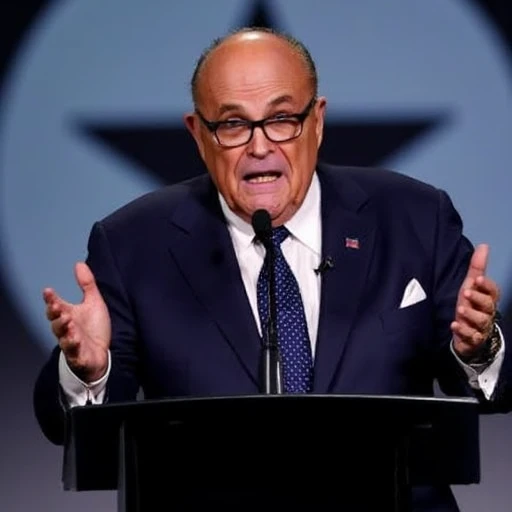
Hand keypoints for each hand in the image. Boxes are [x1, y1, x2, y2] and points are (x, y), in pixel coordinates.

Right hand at [43, 262, 110, 381]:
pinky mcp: (78, 356)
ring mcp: (71, 343)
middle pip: (55, 321)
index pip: (55, 306)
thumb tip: (79, 263)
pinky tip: (76, 340)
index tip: (48, 291)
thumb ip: (87, 284)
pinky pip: (73, 352)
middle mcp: (66, 329)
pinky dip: (73, 347)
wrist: (101, 354)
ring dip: (64, 329)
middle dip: (55, 314)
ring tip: (68, 321)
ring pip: (62, 337)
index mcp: (68, 315)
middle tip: (57, 307)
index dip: (51, 299)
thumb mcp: (93, 303)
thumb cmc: (94, 328)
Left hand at [451, 244, 499, 358]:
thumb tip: (484, 245)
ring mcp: (481, 327)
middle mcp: (487, 313)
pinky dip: (463, 331)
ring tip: (459, 309)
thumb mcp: (471, 285)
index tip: (476, 279)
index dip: (486, 285)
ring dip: (470, 315)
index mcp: (488, 298)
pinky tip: (454, 325)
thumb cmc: (471, 305)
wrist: (468, 332)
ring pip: (480, 321)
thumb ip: (477, 267)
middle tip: (465, 292)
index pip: (492, 291)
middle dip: (477, 298)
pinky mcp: (472, 339)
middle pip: (488, 305)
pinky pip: (471, 337)